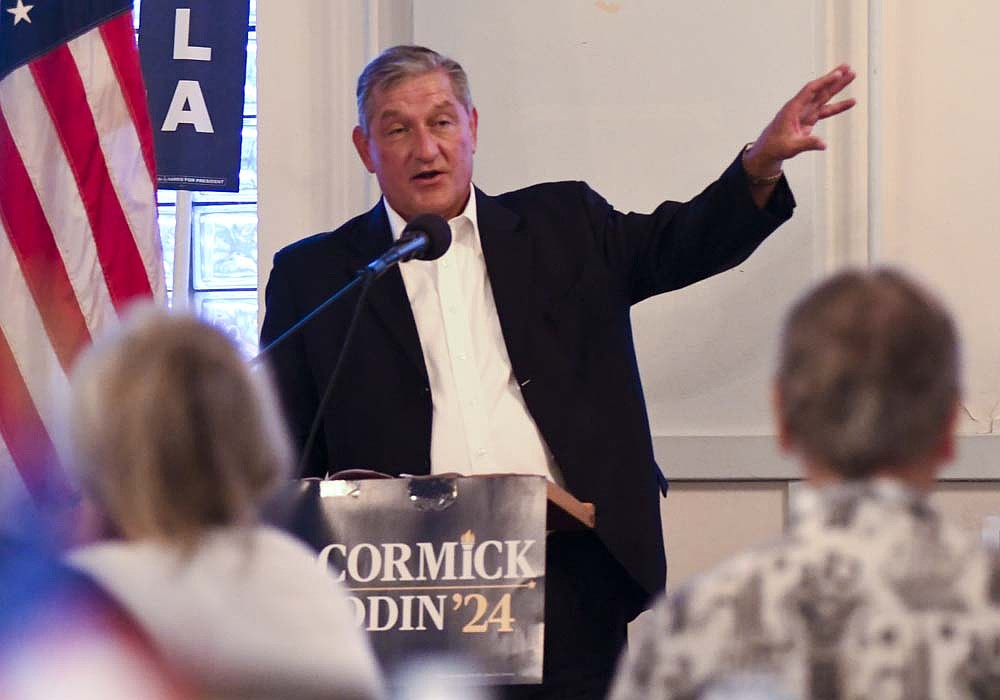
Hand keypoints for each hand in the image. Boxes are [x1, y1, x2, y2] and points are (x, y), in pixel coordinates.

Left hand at [743, 64, 856, 178]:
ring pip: (824, 96)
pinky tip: (850, 102)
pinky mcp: (809, 119)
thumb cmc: (774, 146)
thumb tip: (823, 144)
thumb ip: (807, 144)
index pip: (810, 91)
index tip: (837, 74)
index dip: (824, 82)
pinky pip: (825, 110)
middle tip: (847, 68)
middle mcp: (799, 107)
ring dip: (837, 87)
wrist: (768, 150)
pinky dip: (838, 106)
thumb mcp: (790, 147)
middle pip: (819, 89)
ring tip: (851, 76)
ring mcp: (805, 112)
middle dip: (833, 78)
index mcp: (792, 109)